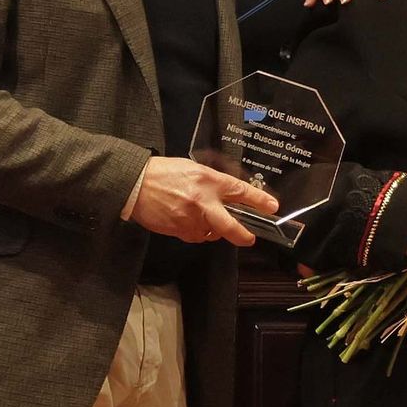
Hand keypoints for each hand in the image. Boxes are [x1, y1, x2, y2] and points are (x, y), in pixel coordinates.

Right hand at [131, 158, 278, 248]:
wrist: (134, 184)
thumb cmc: (162, 172)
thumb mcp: (193, 168)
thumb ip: (212, 182)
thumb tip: (229, 195)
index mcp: (208, 180)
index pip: (239, 191)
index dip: (258, 200)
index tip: (272, 207)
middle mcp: (202, 201)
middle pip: (230, 226)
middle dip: (243, 235)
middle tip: (249, 238)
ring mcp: (190, 219)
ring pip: (211, 233)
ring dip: (212, 230)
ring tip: (200, 217)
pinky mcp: (179, 231)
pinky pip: (195, 236)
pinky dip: (196, 231)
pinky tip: (186, 219)